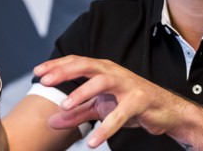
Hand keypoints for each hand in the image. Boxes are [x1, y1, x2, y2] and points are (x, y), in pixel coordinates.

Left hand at [33, 55, 185, 147]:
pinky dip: (106, 127)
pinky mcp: (140, 101)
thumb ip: (76, 113)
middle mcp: (114, 73)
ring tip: (65, 106)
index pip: (77, 62)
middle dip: (65, 71)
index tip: (38, 71)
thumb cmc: (131, 103)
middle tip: (45, 81)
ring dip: (83, 92)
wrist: (164, 110)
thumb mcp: (100, 108)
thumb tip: (50, 121)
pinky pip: (121, 114)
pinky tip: (93, 140)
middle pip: (87, 65)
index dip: (57, 65)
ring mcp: (128, 85)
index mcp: (103, 70)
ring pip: (103, 82)